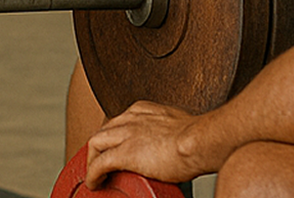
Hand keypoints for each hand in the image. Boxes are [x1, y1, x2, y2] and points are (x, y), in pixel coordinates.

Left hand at [85, 101, 212, 186]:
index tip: (116, 148)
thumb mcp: (180, 125)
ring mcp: (126, 134)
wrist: (201, 141)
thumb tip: (179, 145)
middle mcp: (131, 118)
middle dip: (98, 148)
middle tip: (100, 163)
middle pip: (103, 131)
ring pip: (96, 144)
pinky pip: (99, 164)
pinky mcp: (125, 153)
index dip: (113, 136)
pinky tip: (94, 183)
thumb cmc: (200, 137)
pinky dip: (93, 174)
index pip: (119, 121)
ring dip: (92, 160)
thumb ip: (171, 132)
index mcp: (144, 110)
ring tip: (95, 175)